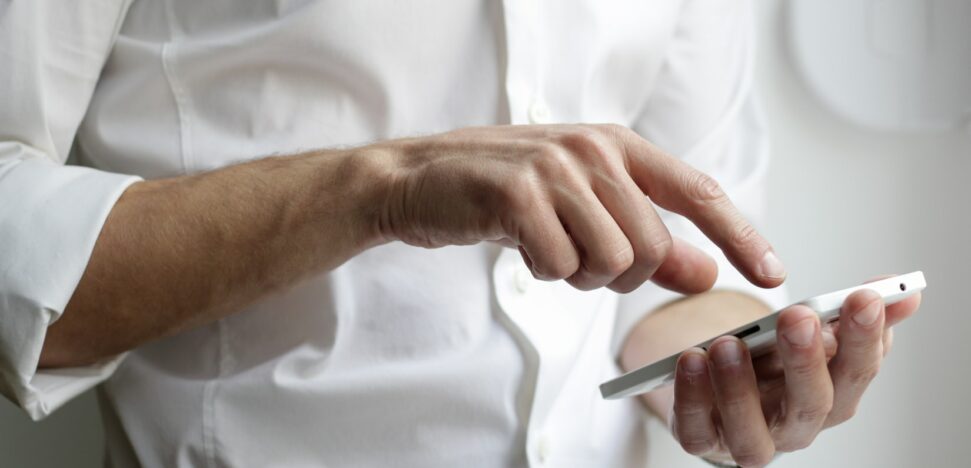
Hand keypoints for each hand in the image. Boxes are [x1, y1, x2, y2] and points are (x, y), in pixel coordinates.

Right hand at [374, 124, 784, 292]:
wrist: (420, 179)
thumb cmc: (505, 193)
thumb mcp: (583, 209)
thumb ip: (648, 240)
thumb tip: (706, 273)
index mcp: (617, 145)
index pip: (698, 193)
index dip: (740, 235)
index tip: (772, 274)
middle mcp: (593, 149)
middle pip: (651, 247)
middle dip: (619, 274)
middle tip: (577, 258)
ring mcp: (555, 168)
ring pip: (611, 261)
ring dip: (578, 274)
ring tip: (546, 246)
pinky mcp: (517, 194)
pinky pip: (560, 266)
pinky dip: (543, 272)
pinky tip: (519, 245)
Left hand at [668, 284, 920, 466]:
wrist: (722, 389)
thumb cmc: (774, 363)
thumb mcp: (812, 333)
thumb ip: (852, 313)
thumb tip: (905, 292)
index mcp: (832, 396)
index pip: (858, 372)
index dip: (864, 338)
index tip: (864, 297)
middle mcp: (795, 426)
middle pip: (811, 405)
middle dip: (806, 361)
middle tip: (797, 317)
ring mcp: (748, 439)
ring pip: (751, 433)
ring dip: (740, 388)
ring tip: (728, 344)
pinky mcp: (703, 440)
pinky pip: (696, 431)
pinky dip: (692, 398)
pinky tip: (690, 360)